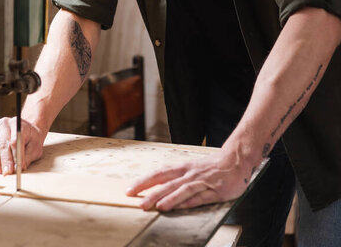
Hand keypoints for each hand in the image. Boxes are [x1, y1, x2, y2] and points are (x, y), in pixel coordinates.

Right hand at [0, 117, 44, 174]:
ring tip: (0, 171)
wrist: (25, 130)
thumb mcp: (35, 147)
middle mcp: (5, 123)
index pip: (15, 140)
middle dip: (5, 160)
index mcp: (19, 124)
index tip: (17, 167)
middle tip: (8, 172)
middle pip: (3, 143)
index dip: (15, 155)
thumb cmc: (31, 139)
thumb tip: (20, 167)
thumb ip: (28, 156)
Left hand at [126, 151, 250, 210]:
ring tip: (154, 206)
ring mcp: (202, 182)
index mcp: (184, 167)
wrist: (236, 159)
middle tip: (137, 201)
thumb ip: (179, 179)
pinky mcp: (214, 191)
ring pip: (181, 189)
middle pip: (167, 182)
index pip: (159, 173)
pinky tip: (177, 207)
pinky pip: (198, 197)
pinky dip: (186, 202)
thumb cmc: (213, 166)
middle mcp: (190, 173)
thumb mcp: (193, 169)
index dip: (144, 181)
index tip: (130, 189)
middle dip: (151, 192)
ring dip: (167, 197)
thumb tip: (161, 189)